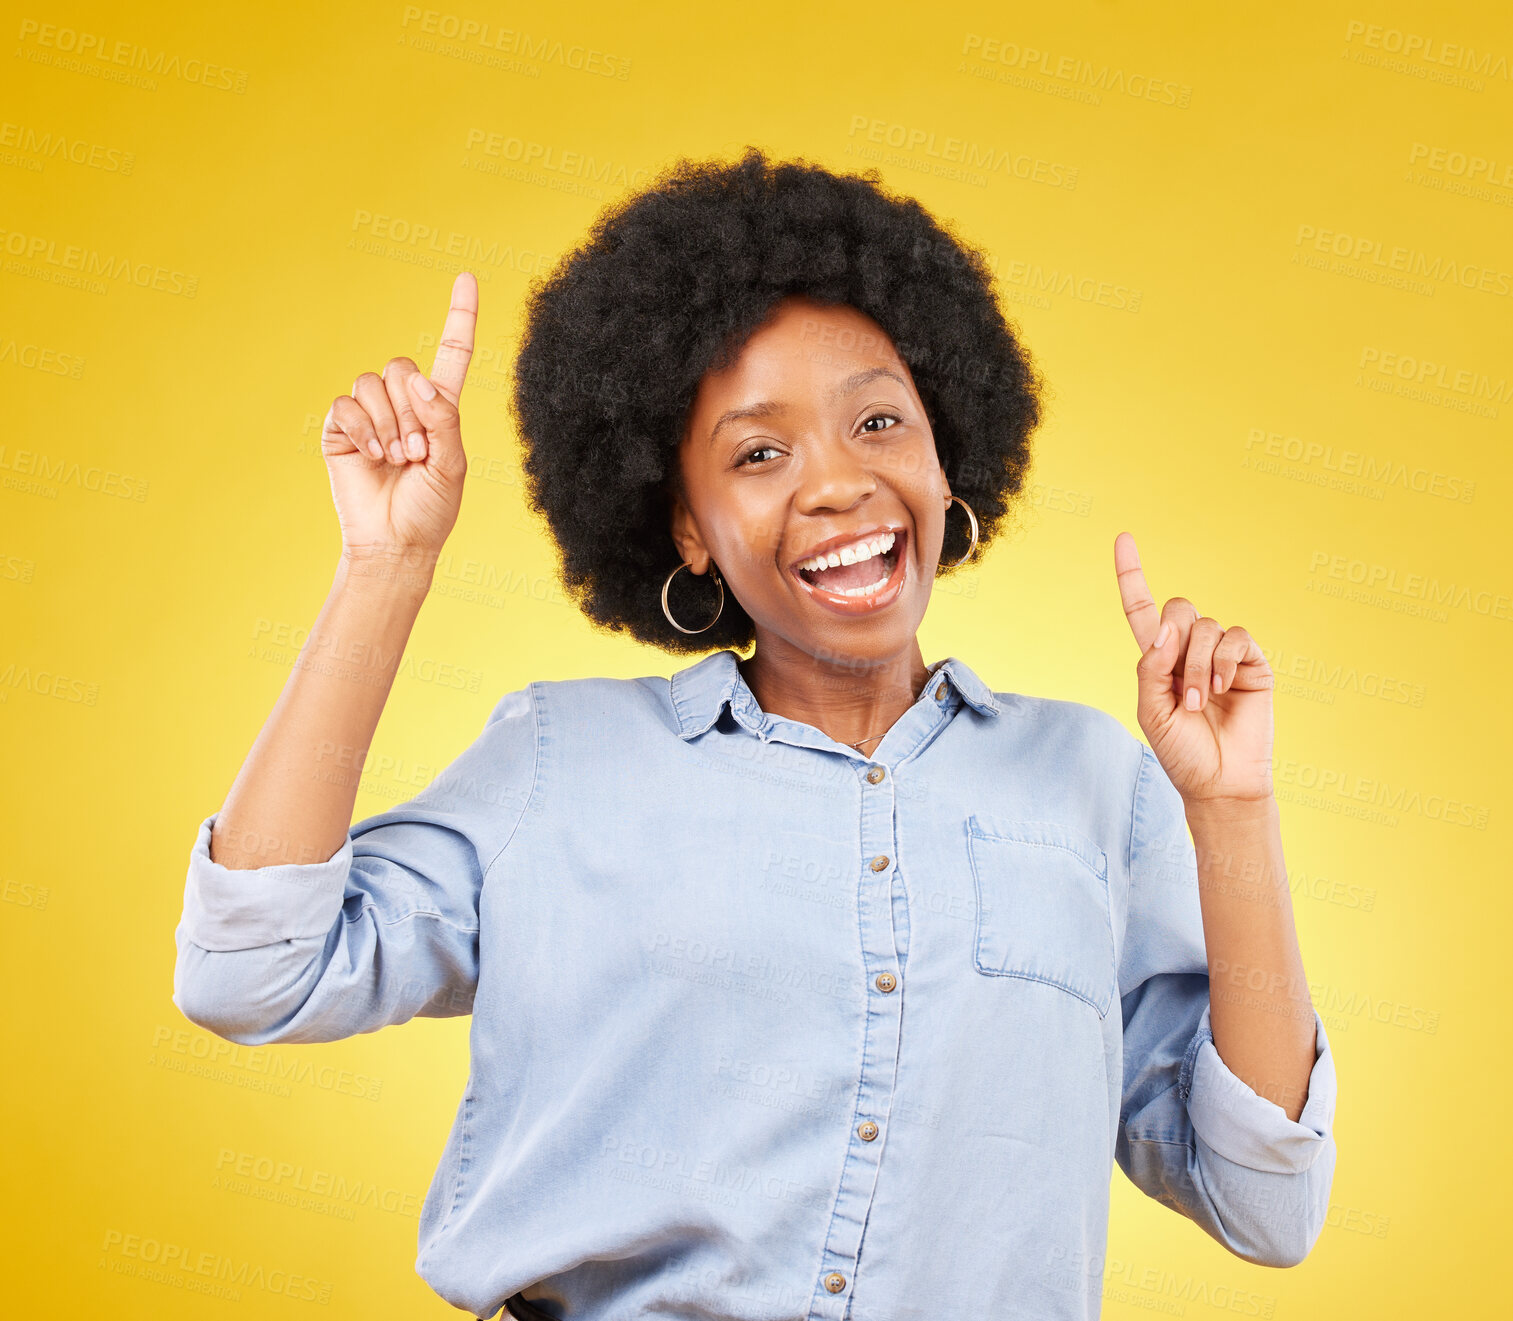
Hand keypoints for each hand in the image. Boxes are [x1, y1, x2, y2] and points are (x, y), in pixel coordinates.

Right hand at [321, 271, 477, 566]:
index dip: (460, 316)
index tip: (468, 277)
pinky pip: (346, 403)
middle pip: (401, 367)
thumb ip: (443, 419)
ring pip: (373, 383)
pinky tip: (373, 455)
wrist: (395, 544)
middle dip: (411, 410)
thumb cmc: (430, 510)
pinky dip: (363, 428)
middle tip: (416, 452)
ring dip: (389, 422)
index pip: (452, 353)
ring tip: (397, 458)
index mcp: (440, 409)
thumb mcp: (453, 465)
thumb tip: (416, 380)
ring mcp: (370, 415)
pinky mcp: (341, 428)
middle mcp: (404, 404)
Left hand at [1114, 531, 1275, 805]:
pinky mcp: (1251, 663)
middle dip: (1174, 638)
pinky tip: (1222, 686)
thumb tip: (1166, 632)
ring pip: (1205, 626)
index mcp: (1157, 659)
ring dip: (1197, 665)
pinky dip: (1224, 659)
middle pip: (1178, 607)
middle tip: (1179, 683)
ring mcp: (1221, 655)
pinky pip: (1236, 636)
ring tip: (1201, 700)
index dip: (1132, 575)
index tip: (1122, 538)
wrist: (1219, 781)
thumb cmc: (1182, 751)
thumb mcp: (1151, 710)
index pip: (1142, 609)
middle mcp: (1188, 650)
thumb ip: (1150, 668)